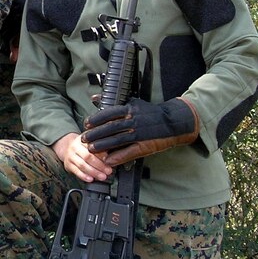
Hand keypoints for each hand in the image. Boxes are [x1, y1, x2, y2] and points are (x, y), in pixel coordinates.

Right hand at [54, 132, 112, 182]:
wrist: (67, 148)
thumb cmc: (83, 147)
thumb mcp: (90, 142)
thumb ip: (100, 147)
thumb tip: (110, 156)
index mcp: (82, 139)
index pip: (92, 147)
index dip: (101, 154)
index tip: (109, 160)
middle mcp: (75, 146)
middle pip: (87, 156)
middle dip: (99, 165)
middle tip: (108, 171)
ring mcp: (70, 156)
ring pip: (82, 165)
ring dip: (93, 172)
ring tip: (102, 176)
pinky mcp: (68, 165)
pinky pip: (76, 171)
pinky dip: (84, 176)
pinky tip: (91, 179)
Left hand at [81, 97, 198, 165]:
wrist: (172, 122)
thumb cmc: (150, 112)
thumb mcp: (132, 102)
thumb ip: (112, 101)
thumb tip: (94, 98)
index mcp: (130, 110)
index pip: (109, 114)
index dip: (96, 120)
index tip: (86, 124)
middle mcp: (133, 121)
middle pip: (110, 128)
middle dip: (95, 134)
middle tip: (84, 138)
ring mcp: (139, 135)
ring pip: (117, 141)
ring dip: (103, 146)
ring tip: (91, 149)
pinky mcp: (144, 146)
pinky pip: (128, 153)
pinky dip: (117, 157)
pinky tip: (108, 160)